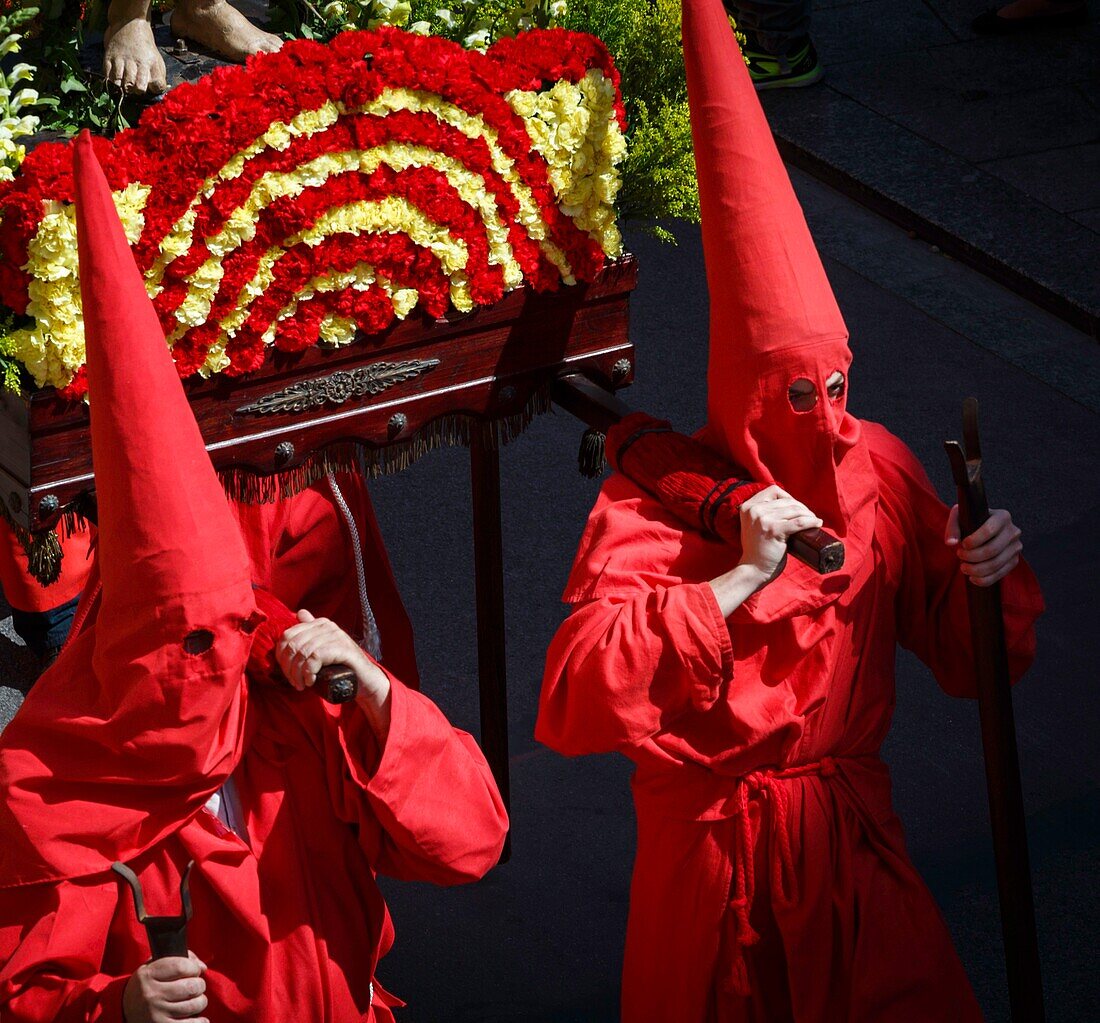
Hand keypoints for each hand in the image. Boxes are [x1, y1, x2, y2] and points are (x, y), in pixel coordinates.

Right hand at [122, 953, 207, 1022]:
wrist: (124, 1011)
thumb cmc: (148, 985)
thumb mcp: (155, 966)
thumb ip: (180, 959)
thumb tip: (202, 967)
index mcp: (148, 975)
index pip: (181, 966)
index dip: (194, 967)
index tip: (195, 971)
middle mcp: (150, 994)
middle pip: (191, 986)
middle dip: (199, 985)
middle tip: (196, 987)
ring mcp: (155, 1013)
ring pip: (194, 1005)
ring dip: (200, 1002)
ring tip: (195, 1001)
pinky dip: (200, 1021)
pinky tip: (199, 1018)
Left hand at [276, 610, 391, 739]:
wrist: (364, 679)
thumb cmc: (340, 667)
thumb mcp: (322, 649)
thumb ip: (311, 632)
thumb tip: (300, 613)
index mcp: (319, 624)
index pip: (287, 636)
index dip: (281, 657)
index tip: (288, 674)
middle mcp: (327, 626)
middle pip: (293, 645)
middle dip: (289, 668)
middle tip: (295, 682)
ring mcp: (335, 635)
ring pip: (303, 652)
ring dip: (298, 673)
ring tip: (302, 684)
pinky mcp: (342, 648)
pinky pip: (315, 657)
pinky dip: (309, 672)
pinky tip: (311, 681)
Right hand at [737, 485, 823, 588]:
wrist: (753, 570)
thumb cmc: (758, 550)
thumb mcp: (754, 525)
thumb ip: (764, 514)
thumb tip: (790, 506)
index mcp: (748, 506)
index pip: (773, 491)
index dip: (788, 497)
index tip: (796, 509)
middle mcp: (754, 510)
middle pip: (787, 501)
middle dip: (802, 508)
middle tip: (810, 518)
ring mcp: (763, 519)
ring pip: (795, 510)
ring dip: (809, 515)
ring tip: (814, 521)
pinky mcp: (774, 530)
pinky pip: (799, 522)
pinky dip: (811, 522)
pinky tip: (817, 523)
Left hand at [945, 506, 1021, 586]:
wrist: (982, 529)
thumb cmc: (970, 521)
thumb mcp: (959, 517)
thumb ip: (953, 527)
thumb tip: (951, 543)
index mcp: (1002, 517)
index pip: (989, 530)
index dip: (974, 541)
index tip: (962, 545)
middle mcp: (1013, 531)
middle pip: (992, 550)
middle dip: (972, 556)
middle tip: (959, 555)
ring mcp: (1016, 547)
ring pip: (996, 564)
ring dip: (976, 570)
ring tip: (963, 567)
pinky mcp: (1014, 561)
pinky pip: (1000, 574)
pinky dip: (984, 580)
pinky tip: (972, 578)